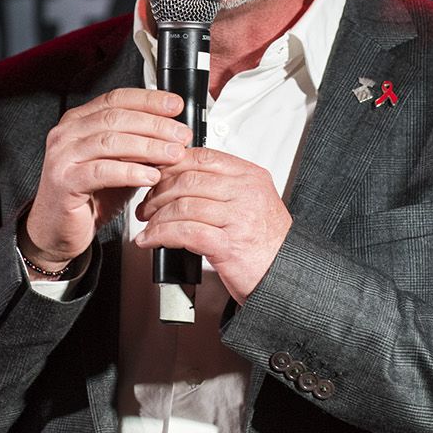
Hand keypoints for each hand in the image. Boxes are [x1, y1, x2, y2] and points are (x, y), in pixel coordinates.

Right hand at [21, 88, 190, 272]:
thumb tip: (174, 133)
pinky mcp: (64, 181)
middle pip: (116, 118)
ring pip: (111, 141)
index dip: (149, 100)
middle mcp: (67, 133)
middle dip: (155, 125)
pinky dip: (131, 172)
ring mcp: (62, 156)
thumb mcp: (119, 164)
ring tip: (174, 155)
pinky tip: (151, 177)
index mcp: (79, 121)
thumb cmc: (89, 196)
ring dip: (148, 147)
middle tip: (181, 135)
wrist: (58, 230)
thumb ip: (139, 146)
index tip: (176, 106)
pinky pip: (102, 171)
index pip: (117, 99)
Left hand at [134, 147, 291, 302]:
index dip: (172, 165)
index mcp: (251, 177)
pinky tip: (151, 240)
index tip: (157, 176)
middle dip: (158, 193)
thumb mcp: (252, 203)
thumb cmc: (267, 243)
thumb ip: (224, 187)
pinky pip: (184, 232)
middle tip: (148, 205)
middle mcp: (246, 193)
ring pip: (183, 206)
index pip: (203, 157)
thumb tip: (184, 178)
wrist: (284, 275)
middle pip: (188, 180)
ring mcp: (238, 218)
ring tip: (149, 225)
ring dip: (157, 217)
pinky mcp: (228, 245)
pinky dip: (160, 235)